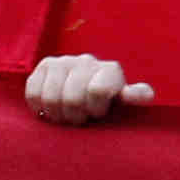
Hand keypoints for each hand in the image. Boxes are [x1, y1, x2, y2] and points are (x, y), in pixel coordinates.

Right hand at [25, 54, 151, 126]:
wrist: (85, 95)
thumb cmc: (107, 105)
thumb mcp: (124, 104)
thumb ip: (135, 97)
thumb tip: (145, 95)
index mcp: (110, 70)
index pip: (97, 90)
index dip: (95, 109)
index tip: (98, 114)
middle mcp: (87, 61)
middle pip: (72, 98)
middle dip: (75, 116)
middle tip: (80, 118)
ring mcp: (64, 61)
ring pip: (51, 97)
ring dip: (57, 114)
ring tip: (66, 115)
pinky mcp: (44, 66)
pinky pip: (34, 92)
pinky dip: (40, 107)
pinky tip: (50, 109)